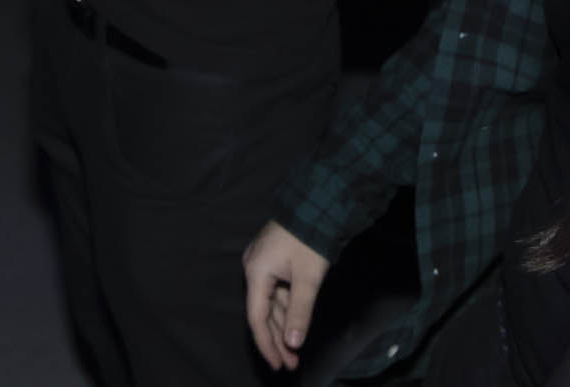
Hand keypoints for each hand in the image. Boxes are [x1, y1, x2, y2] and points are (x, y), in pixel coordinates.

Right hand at [243, 221, 331, 372]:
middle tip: (290, 363)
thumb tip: (293, 343)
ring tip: (294, 352)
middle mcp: (254, 268)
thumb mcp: (308, 279)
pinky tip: (294, 326)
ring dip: (282, 327)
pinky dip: (285, 310)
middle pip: (262, 312)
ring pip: (271, 303)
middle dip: (277, 339)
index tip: (278, 363)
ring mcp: (262, 263)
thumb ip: (299, 312)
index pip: (257, 317)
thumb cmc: (310, 241)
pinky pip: (276, 291)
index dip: (267, 343)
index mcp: (256, 272)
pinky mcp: (273, 260)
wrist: (315, 205)